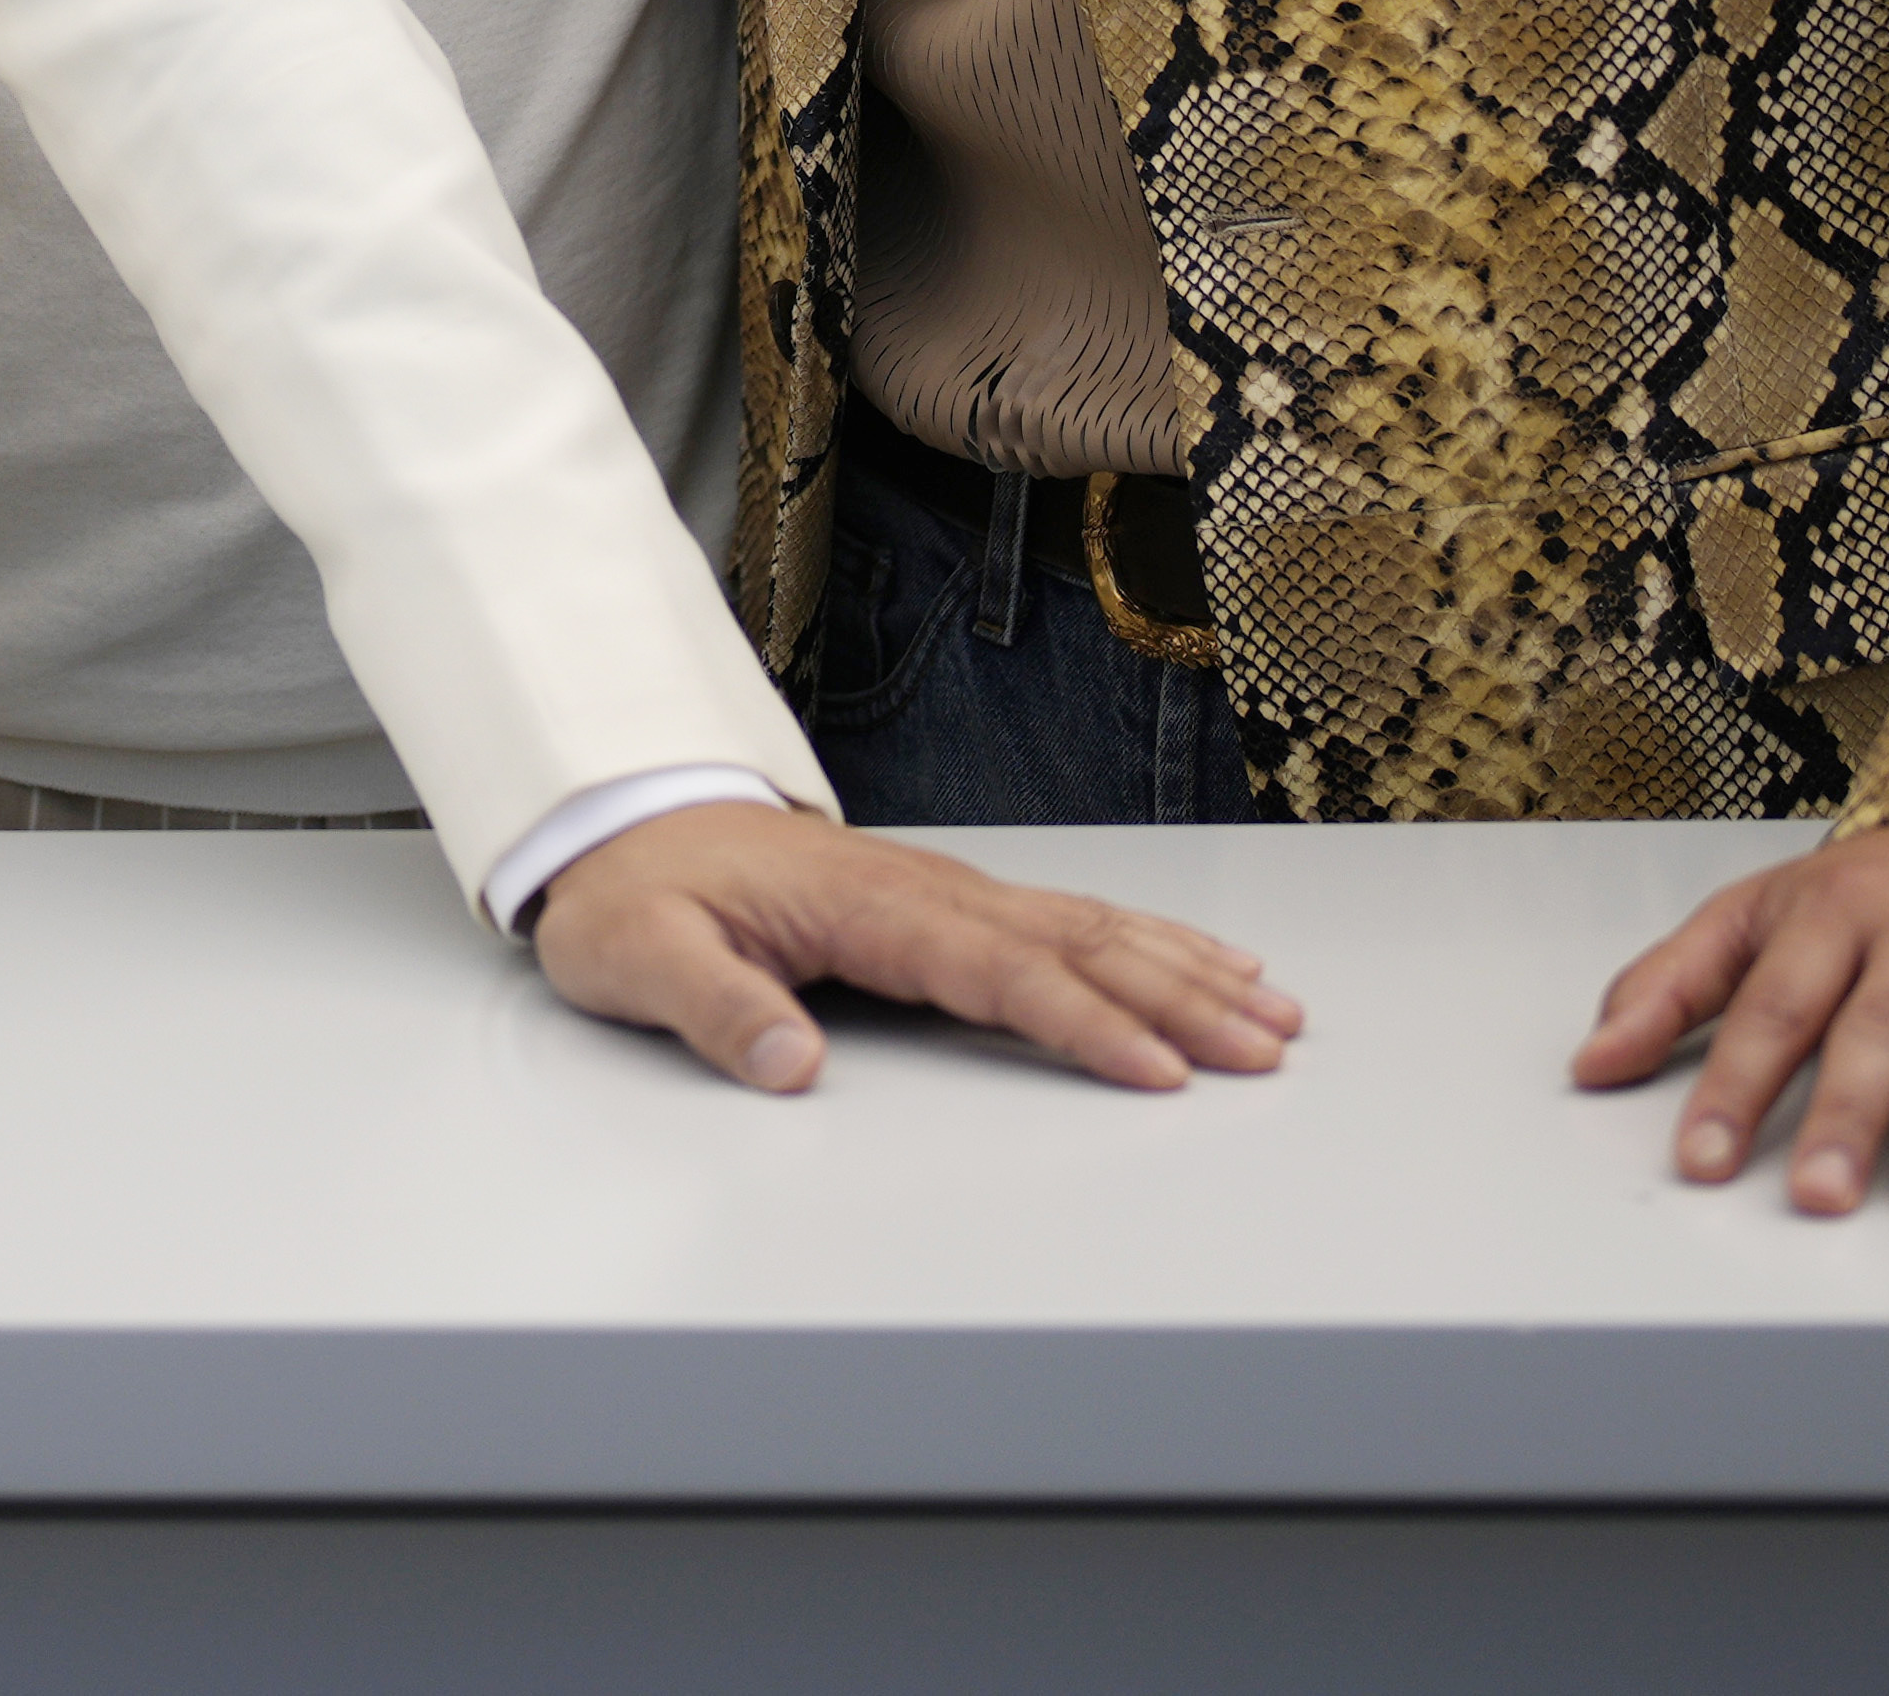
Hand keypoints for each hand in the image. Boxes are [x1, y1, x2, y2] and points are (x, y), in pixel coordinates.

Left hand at [529, 806, 1302, 1098]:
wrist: (617, 819)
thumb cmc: (631, 889)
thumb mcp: (636, 954)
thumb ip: (712, 1009)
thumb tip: (791, 1064)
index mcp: (863, 904)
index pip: (996, 969)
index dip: (1082, 1021)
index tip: (1157, 1069)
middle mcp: (921, 889)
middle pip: (1072, 944)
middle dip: (1176, 997)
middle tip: (1266, 1048)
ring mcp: (941, 891)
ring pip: (1086, 927)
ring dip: (1181, 967)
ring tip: (1271, 1011)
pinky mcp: (944, 904)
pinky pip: (1066, 920)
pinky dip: (1145, 941)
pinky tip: (1199, 963)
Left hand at [1577, 820, 1888, 1213]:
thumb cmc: (1888, 893)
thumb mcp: (1766, 914)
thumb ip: (1675, 986)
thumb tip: (1590, 1062)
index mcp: (1834, 910)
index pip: (1774, 1006)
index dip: (1734, 1084)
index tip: (1701, 1159)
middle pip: (1879, 1028)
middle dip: (1845, 1113)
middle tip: (1815, 1194)